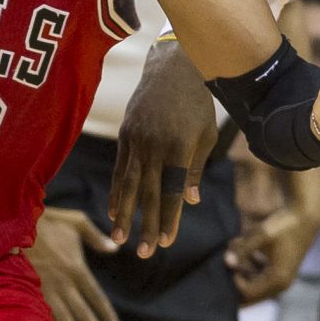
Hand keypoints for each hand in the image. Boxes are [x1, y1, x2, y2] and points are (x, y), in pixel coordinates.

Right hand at [26, 209, 119, 320]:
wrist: (14, 222)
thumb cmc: (47, 220)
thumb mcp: (76, 221)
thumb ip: (96, 237)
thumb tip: (113, 249)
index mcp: (77, 268)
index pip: (96, 297)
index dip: (106, 314)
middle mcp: (65, 283)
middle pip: (83, 312)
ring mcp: (46, 288)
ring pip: (64, 317)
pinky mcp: (29, 289)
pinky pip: (43, 312)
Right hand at [109, 44, 217, 257]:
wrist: (172, 67)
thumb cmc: (197, 103)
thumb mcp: (206, 135)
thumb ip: (196, 168)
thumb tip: (191, 201)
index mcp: (179, 148)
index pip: (172, 191)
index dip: (169, 218)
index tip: (165, 242)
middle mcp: (154, 146)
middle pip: (149, 193)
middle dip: (146, 225)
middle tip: (144, 253)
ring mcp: (136, 140)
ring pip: (129, 184)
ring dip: (125, 215)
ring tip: (120, 240)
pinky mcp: (125, 135)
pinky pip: (120, 169)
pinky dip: (117, 191)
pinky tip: (113, 211)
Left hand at [226, 207, 312, 304]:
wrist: (304, 216)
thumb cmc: (284, 225)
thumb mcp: (261, 234)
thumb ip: (243, 249)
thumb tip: (226, 261)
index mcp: (277, 279)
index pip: (248, 292)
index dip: (235, 281)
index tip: (229, 261)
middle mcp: (280, 284)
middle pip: (251, 293)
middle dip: (236, 280)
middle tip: (226, 263)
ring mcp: (281, 278)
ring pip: (253, 283)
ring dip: (242, 269)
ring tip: (236, 246)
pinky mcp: (279, 270)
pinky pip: (258, 274)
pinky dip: (249, 264)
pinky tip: (242, 246)